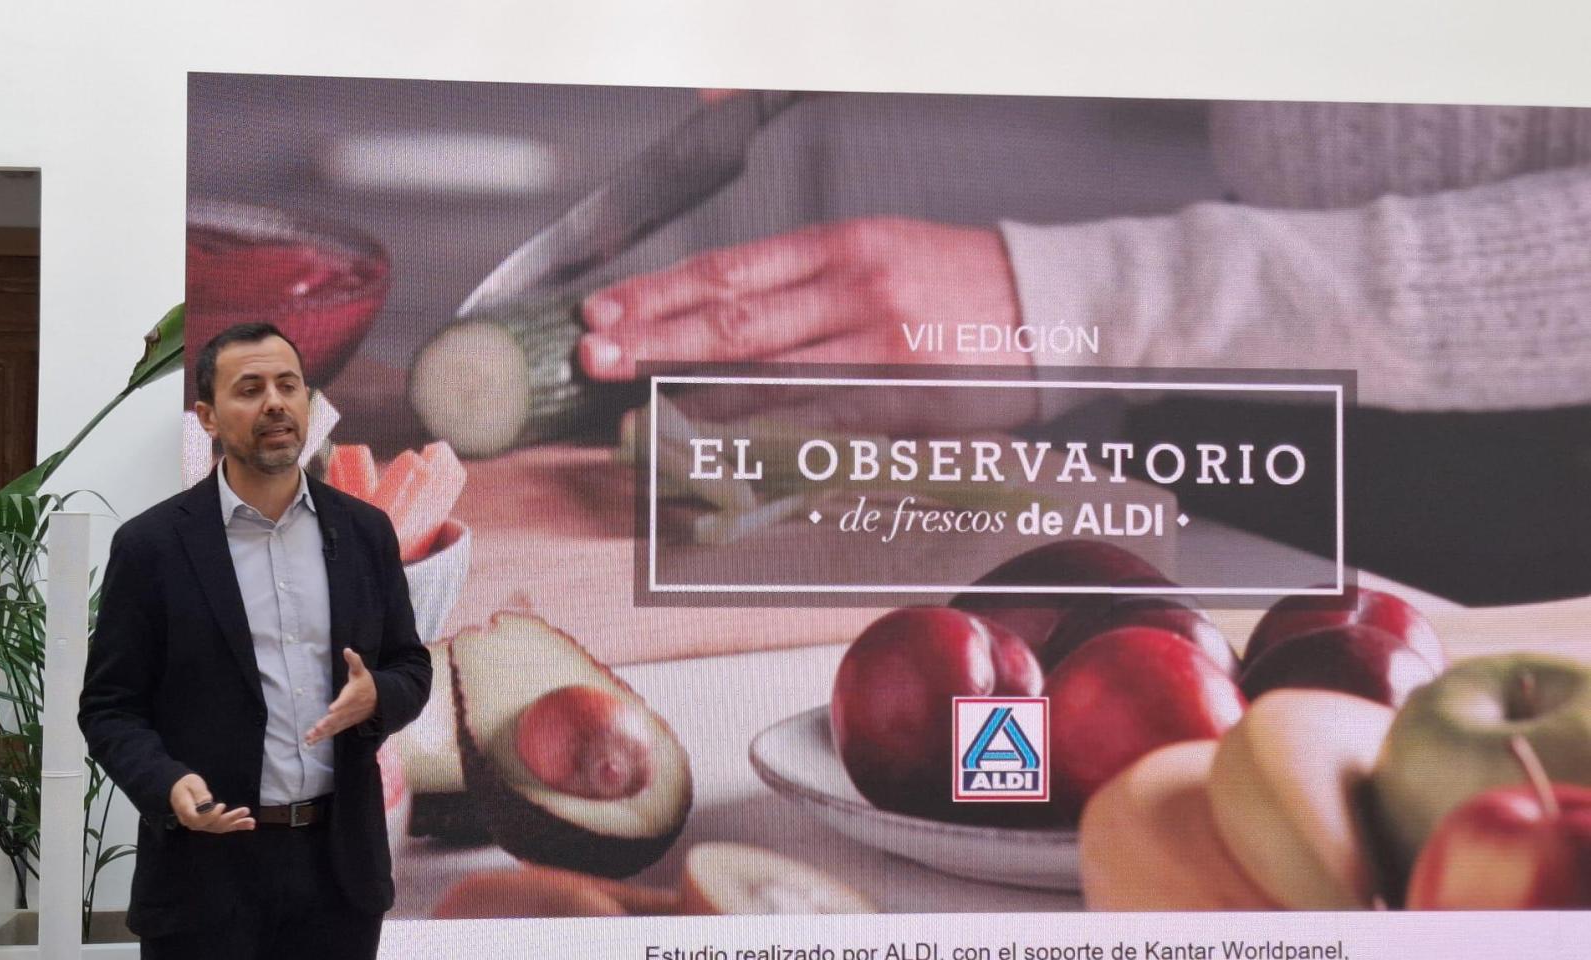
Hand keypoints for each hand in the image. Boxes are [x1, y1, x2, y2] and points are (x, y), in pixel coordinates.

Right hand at [170, 773, 254, 832]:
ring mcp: (201, 825)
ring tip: (251, 822)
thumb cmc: (186, 784)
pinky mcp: (208, 823)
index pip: (200, 820)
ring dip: (236, 824)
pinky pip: (222, 827)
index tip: (222, 805)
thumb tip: (208, 803)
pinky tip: (248, 825)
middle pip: (212, 825)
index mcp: (187, 812)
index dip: (212, 815)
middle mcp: (193, 822)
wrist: (180, 788)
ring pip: (219, 828)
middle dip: (230, 819)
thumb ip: (200, 794)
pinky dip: (235, 826)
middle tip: (246, 810)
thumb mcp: (192, 784)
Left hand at [305, 649, 377, 745]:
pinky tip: (310, 742)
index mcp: (353, 696)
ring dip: (322, 733)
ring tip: (310, 738)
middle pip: (338, 718)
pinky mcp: (344, 724)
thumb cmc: (366, 684)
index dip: (339, 705)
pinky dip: (322, 737)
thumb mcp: (361, 671)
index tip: (332, 709)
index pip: (346, 701)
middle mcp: (349, 710)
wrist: (379, 700)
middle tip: (317, 728)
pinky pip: (332, 732)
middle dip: (327, 724)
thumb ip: (354, 661)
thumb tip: (347, 649)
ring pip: (334, 727)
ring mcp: (347, 719)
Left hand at [579, 218, 1034, 431]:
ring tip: (629, 407)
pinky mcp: (903, 400)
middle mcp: (851, 288)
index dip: (657, 294)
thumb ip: (803, 285)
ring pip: (765, 376)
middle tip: (593, 357)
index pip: (727, 271)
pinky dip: (758, 437)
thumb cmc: (955, 284)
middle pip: (732, 319)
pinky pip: (815, 423)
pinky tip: (712, 446)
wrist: (1054, 305)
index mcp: (839, 245)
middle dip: (653, 339)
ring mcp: (878, 347)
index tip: (604, 312)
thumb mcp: (877, 253)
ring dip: (689, 395)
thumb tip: (713, 316)